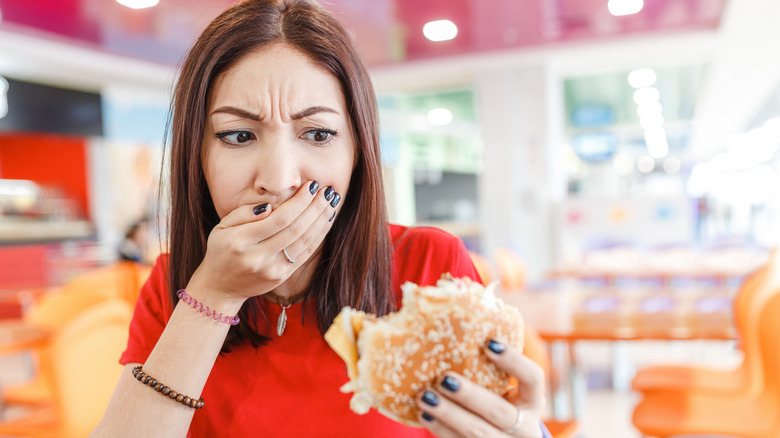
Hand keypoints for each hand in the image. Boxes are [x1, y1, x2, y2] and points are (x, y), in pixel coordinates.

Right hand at [187, 181, 339, 305]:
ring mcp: (271, 270)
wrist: (220, 287)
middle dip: (315, 208)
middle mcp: (257, 257)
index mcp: (240, 241)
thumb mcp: (222, 227)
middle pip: (295, 229)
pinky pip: (305, 254)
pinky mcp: (281, 277)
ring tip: (332, 202)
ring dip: (321, 220)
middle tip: (328, 191)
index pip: (278, 219)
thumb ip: (244, 213)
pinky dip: (318, 236)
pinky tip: (326, 220)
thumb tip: (271, 206)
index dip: (299, 202)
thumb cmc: (222, 250)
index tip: (311, 186)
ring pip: (304, 242)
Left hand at [416, 339, 544, 437]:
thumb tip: (450, 326)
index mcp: (532, 402)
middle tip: (444, 378)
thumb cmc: (496, 405)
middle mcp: (525, 428)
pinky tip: (424, 415)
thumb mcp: (502, 392)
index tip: (489, 343)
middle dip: (470, 396)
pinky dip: (440, 430)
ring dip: (449, 415)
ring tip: (424, 398)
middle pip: (500, 412)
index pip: (533, 378)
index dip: (514, 361)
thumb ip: (486, 371)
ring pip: (478, 433)